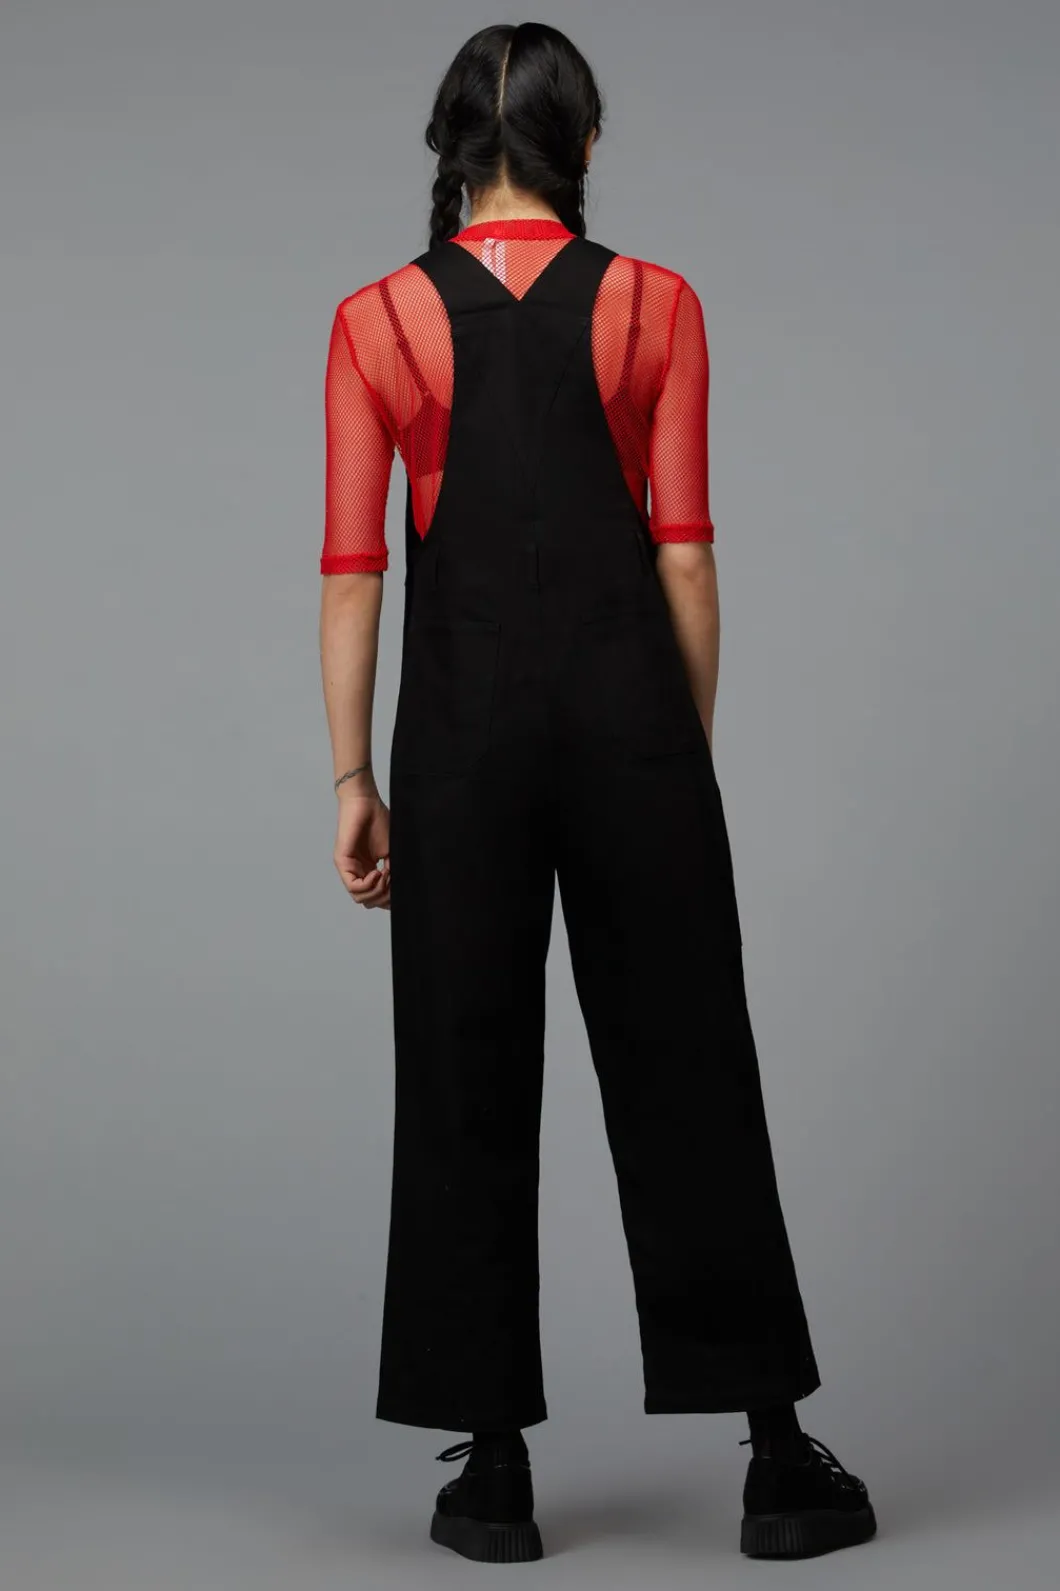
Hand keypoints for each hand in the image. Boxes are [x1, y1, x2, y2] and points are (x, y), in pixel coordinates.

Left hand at [334, 790, 390, 910]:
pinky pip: (354, 887)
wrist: (367, 802)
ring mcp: (348, 868)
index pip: (376, 897)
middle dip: (384, 897)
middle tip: (393, 882)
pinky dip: (369, 884)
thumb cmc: (380, 821)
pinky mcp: (342, 862)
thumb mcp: (392, 852)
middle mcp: (357, 872)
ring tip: (386, 875)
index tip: (400, 886)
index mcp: (369, 870)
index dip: (389, 898)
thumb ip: (394, 872)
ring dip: (377, 891)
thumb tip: (398, 891)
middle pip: (368, 901)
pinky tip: (378, 873)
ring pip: (360, 897)